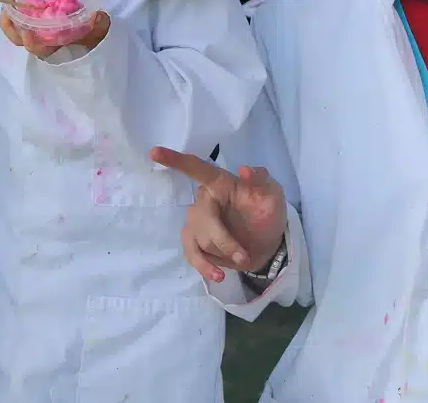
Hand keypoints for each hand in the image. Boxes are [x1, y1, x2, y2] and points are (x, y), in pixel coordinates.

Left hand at [0, 0, 110, 57]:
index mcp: (52, 48)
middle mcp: (41, 40)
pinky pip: (27, 10)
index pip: (37, 48)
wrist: (89, 36)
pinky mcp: (39, 18)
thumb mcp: (98, 33)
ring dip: (13, 9)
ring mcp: (37, 29)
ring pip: (18, 23)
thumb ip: (98, 25)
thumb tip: (97, 15)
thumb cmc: (91, 37)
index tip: (27, 32)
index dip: (30, 41)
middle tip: (9, 5)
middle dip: (10, 23)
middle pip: (18, 37)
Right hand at [150, 147, 286, 283]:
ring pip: (198, 238)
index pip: (196, 168)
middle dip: (223, 239)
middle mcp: (204, 199)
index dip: (175, 160)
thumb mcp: (273, 192)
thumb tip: (244, 169)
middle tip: (244, 254)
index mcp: (220, 182)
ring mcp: (197, 222)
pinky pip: (191, 254)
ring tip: (242, 260)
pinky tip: (218, 275)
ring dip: (221, 252)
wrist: (269, 243)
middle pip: (200, 217)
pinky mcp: (195, 242)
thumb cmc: (267, 211)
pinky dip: (205, 266)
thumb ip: (261, 179)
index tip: (154, 152)